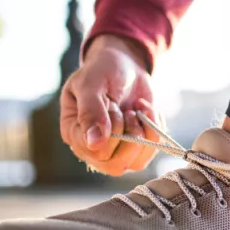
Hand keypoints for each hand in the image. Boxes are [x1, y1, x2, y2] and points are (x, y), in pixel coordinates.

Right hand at [60, 35, 163, 175]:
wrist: (124, 65)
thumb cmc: (102, 70)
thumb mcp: (92, 83)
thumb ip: (91, 111)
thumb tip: (94, 143)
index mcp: (74, 133)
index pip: (94, 152)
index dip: (112, 132)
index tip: (113, 105)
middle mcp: (92, 148)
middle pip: (115, 165)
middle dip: (129, 134)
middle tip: (127, 110)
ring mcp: (115, 150)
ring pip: (136, 162)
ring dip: (144, 132)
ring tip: (136, 110)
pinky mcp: (136, 146)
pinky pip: (151, 151)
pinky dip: (155, 129)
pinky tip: (145, 111)